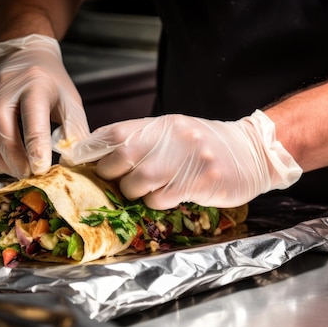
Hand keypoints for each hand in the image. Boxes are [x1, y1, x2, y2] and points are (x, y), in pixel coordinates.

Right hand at [0, 34, 89, 177]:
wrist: (26, 57)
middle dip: (12, 155)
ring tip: (15, 171)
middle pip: (0, 123)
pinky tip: (2, 164)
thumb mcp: (71, 103)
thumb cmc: (52, 84)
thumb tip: (72, 162)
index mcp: (36, 83)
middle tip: (26, 175)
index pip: (33, 114)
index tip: (41, 168)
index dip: (36, 144)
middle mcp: (6, 87)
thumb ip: (74, 132)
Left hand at [58, 110, 302, 209]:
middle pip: (120, 160)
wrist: (253, 152)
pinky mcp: (200, 181)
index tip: (74, 162)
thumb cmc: (208, 145)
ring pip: (137, 183)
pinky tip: (171, 196)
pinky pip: (160, 199)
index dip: (90, 149)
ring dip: (135, 193)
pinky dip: (157, 202)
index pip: (115, 133)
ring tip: (150, 190)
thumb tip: (102, 156)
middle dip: (110, 176)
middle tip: (118, 182)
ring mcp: (187, 159)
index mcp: (162, 124)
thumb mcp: (176, 132)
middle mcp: (172, 138)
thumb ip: (144, 141)